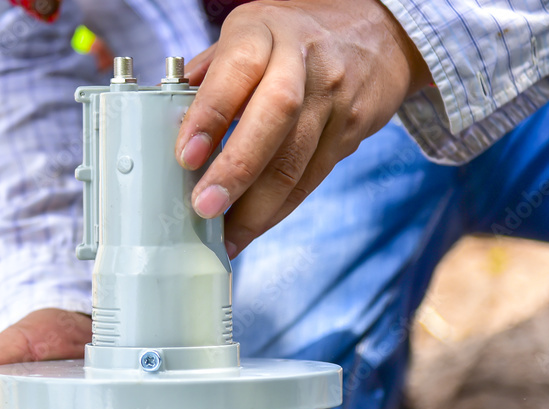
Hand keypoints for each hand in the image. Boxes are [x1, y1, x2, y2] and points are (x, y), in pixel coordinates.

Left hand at [176, 0, 430, 257]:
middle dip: (236, 169)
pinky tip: (254, 226)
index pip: (236, 71)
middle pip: (274, 116)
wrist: (379, 32)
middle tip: (205, 208)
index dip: (210, 115)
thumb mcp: (250, 30)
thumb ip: (211, 72)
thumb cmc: (296, 34)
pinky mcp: (350, 130)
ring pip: (296, 159)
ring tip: (226, 237)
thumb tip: (168, 117)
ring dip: (257, 207)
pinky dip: (279, 208)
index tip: (186, 156)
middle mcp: (302, 60)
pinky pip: (311, 177)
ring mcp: (333, 96)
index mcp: (264, 31)